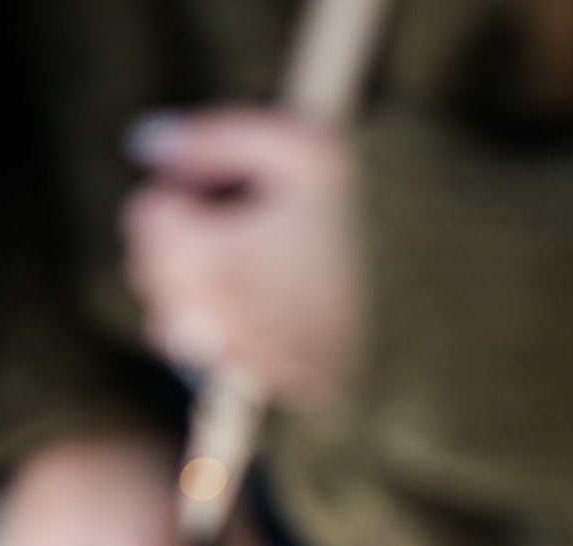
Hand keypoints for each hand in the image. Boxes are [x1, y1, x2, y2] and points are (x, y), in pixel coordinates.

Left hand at [120, 107, 359, 406]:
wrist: (429, 279)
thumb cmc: (361, 203)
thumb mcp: (293, 144)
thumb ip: (210, 136)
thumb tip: (142, 145)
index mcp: (210, 258)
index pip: (146, 217)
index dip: (183, 194)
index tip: (227, 192)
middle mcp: (217, 320)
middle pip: (151, 275)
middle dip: (182, 245)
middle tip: (242, 225)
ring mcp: (243, 358)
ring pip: (175, 325)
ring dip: (198, 294)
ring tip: (255, 267)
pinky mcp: (271, 383)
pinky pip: (219, 360)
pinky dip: (234, 333)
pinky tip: (276, 307)